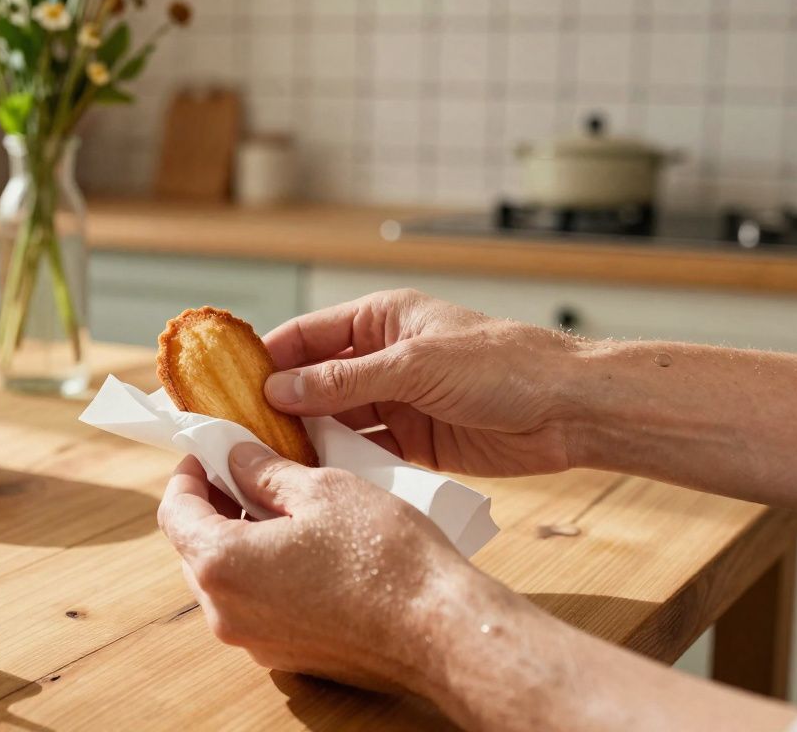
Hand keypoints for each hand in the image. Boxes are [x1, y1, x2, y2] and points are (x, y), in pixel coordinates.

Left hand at [156, 446, 493, 699]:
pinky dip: (263, 573)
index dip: (188, 475)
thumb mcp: (321, 490)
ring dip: (239, 540)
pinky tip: (301, 547)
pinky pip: (256, 606)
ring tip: (279, 504)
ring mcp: (255, 641)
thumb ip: (265, 472)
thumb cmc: (383, 555)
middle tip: (244, 471)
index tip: (208, 452)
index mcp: (222, 564)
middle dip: (213, 506)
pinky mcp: (287, 656)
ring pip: (226, 580)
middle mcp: (226, 612)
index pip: (174, 513)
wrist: (440, 630)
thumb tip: (238, 458)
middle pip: (194, 549)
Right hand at [262, 289, 582, 476]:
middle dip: (280, 403)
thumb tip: (280, 389)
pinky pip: (364, 449)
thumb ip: (345, 380)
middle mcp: (383, 357)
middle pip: (315, 380)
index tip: (228, 383)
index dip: (268, 357)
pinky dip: (341, 461)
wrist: (568, 410)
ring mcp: (397, 400)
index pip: (308, 334)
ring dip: (308, 437)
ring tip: (269, 461)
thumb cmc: (501, 366)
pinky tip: (316, 477)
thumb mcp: (414, 365)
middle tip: (240, 432)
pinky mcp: (413, 441)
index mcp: (381, 319)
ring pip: (336, 418)